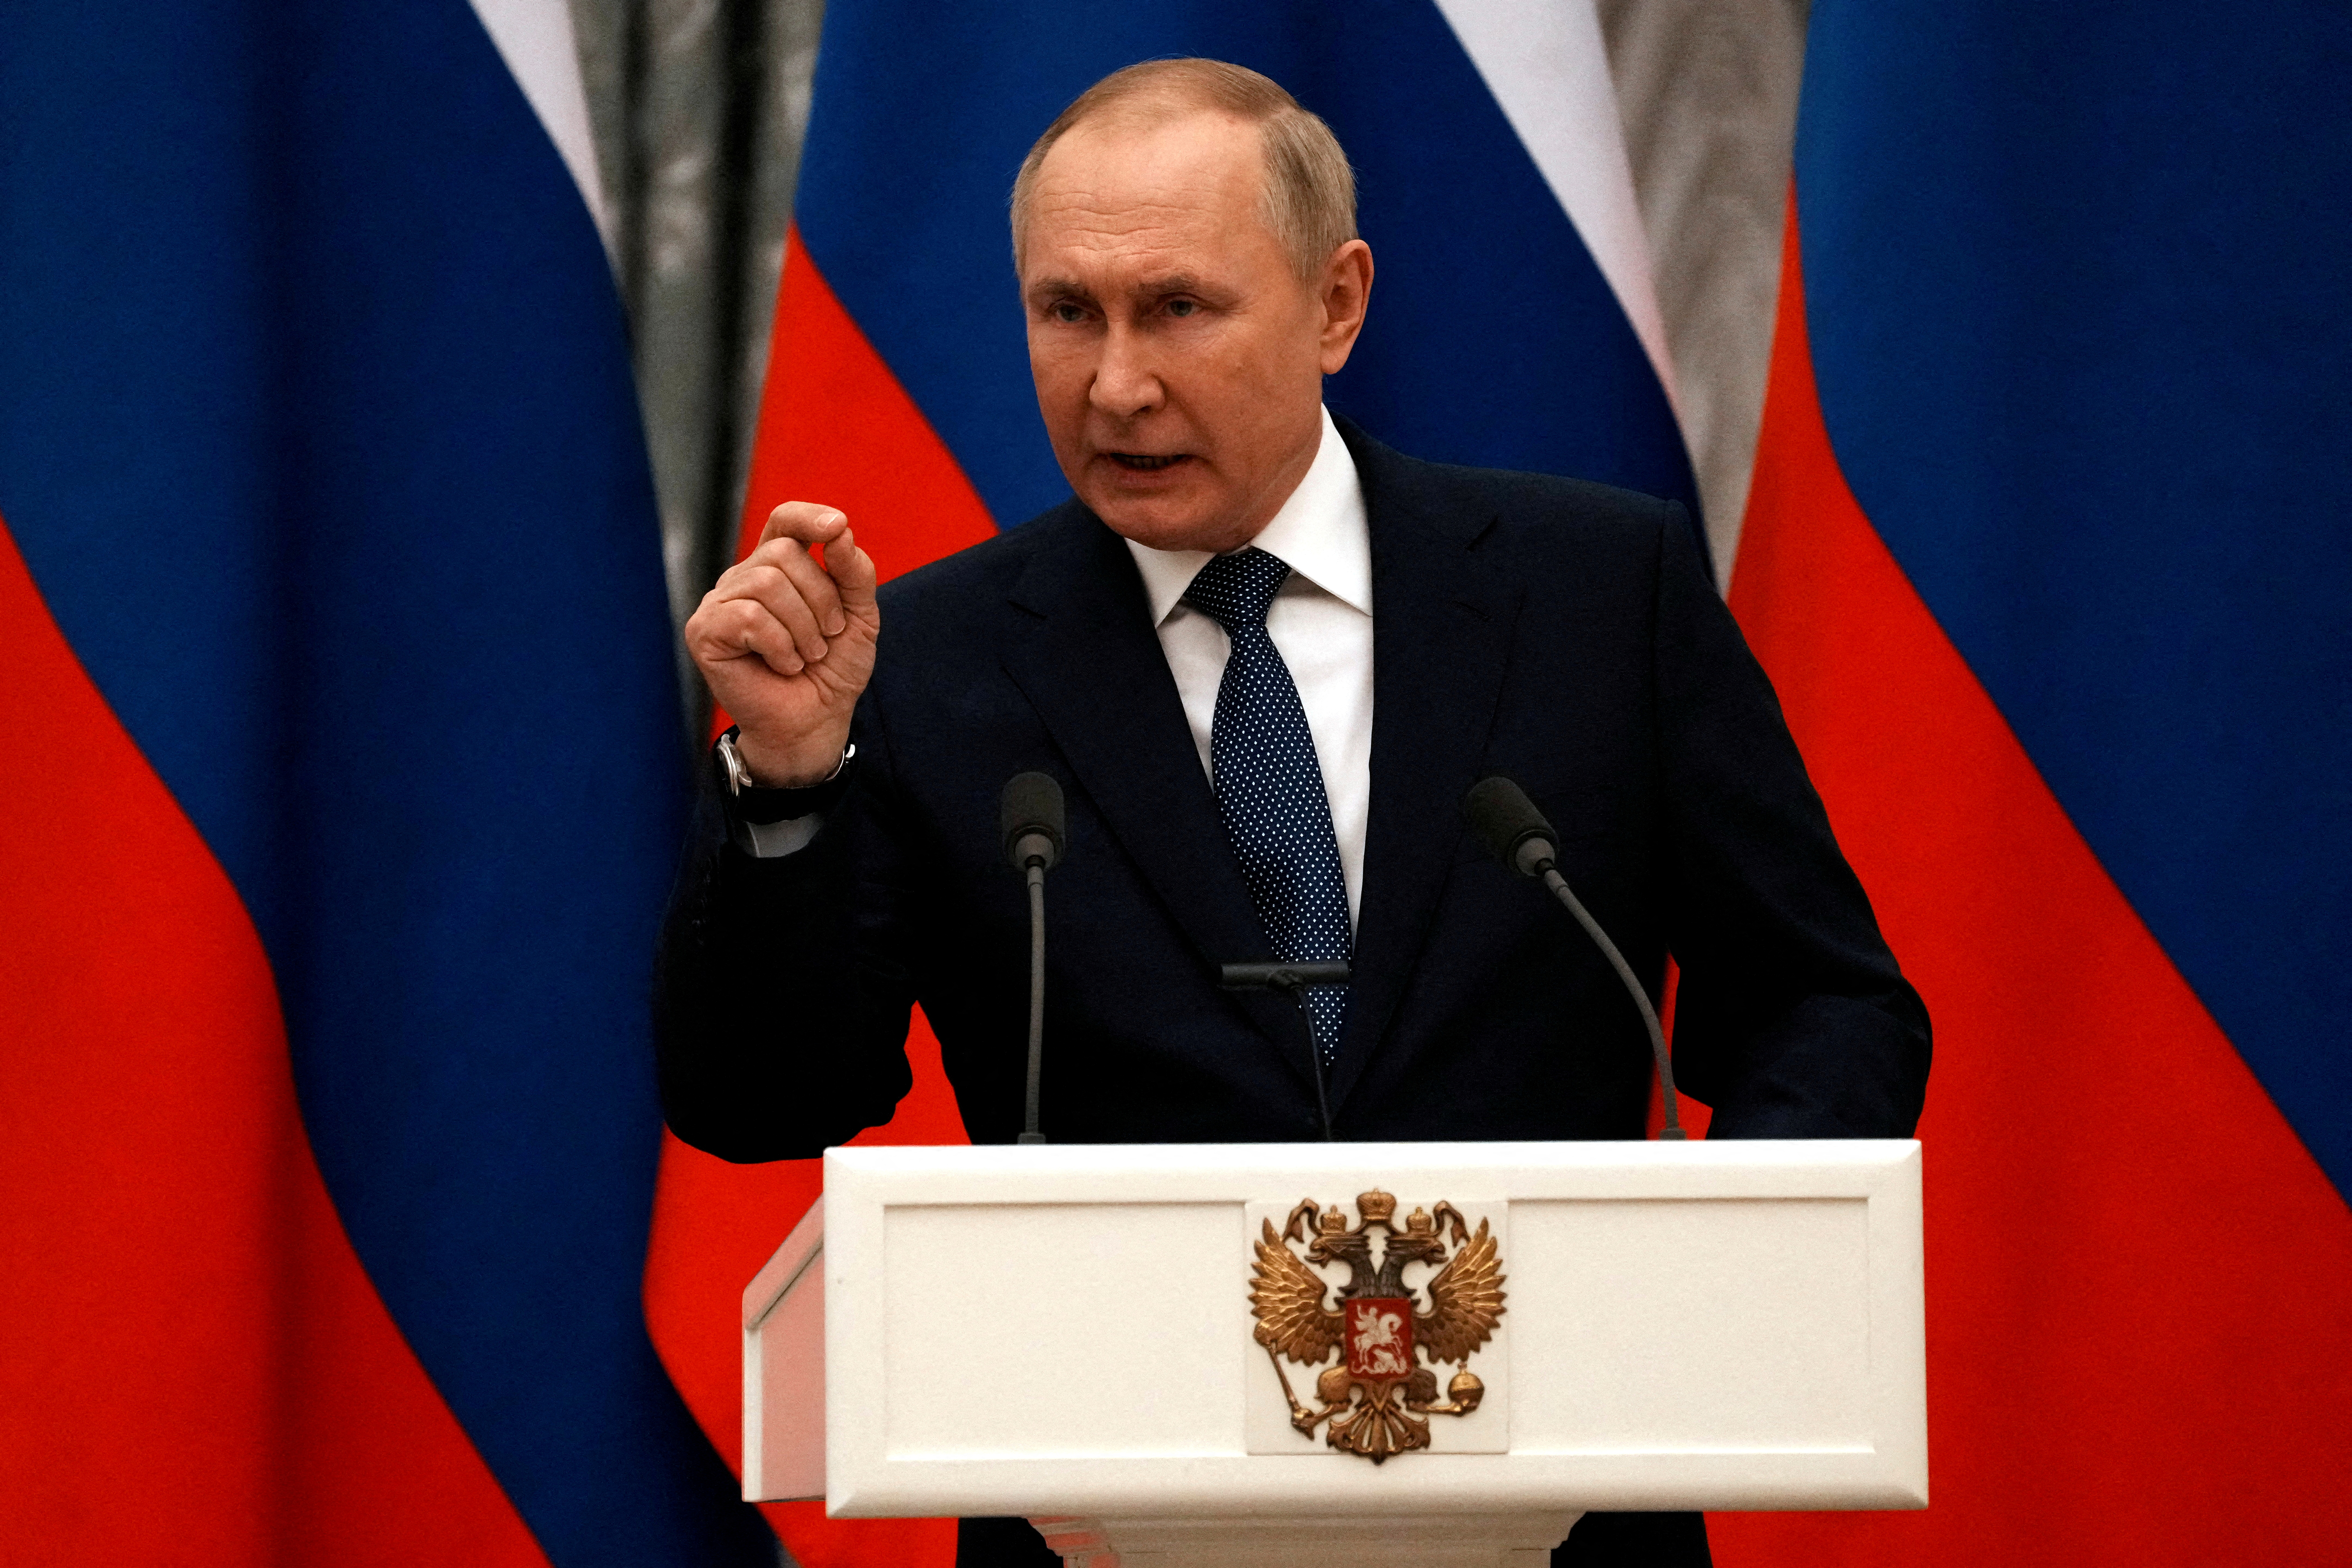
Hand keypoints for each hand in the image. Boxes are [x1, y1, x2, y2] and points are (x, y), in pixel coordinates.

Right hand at [684, 502, 878, 785]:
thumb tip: (840, 530)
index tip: (838, 527)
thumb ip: (853, 571)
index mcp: (777, 568)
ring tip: (806, 656)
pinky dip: (780, 646)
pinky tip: (783, 666)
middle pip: (783, 553)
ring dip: (803, 628)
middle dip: (820, 598)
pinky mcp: (704, 632)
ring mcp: (720, 604)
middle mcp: (744, 579)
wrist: (816, 721)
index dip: (809, 516)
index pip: (785, 520)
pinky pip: (749, 616)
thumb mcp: (858, 615)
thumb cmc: (831, 669)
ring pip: (767, 584)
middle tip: (826, 638)